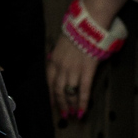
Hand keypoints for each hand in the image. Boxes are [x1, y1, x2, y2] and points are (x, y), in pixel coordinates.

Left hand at [46, 0, 124, 125]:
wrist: (88, 23)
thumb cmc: (78, 29)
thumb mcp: (63, 42)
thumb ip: (61, 54)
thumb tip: (61, 62)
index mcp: (54, 59)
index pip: (49, 81)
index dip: (51, 95)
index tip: (53, 104)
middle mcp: (61, 67)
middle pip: (57, 90)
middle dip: (60, 104)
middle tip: (63, 115)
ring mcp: (73, 70)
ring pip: (69, 92)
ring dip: (71, 105)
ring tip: (73, 114)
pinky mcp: (86, 71)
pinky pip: (83, 90)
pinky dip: (83, 102)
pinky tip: (82, 112)